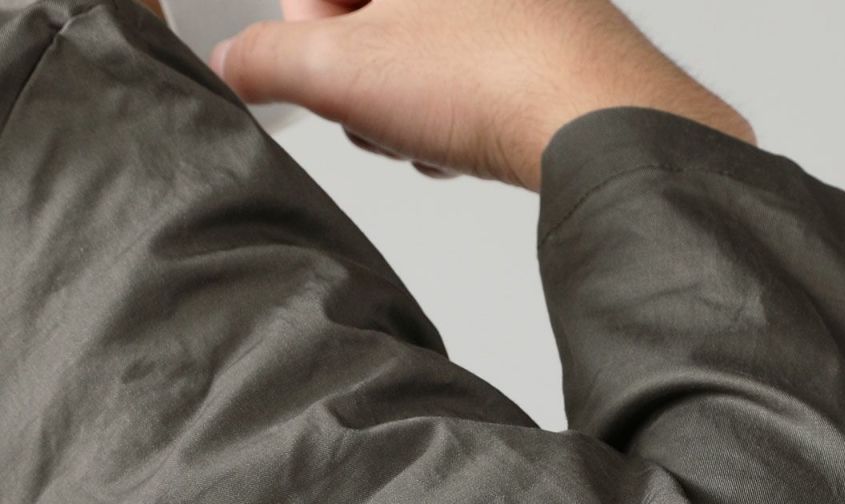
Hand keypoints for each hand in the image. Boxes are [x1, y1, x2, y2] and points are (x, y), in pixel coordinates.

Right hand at [208, 0, 755, 191]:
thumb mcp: (342, 70)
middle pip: (369, 12)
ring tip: (429, 129)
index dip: (308, 27)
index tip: (316, 67)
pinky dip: (455, 114)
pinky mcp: (542, 42)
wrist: (599, 127)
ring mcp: (510, 5)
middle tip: (379, 106)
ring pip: (418, 50)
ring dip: (407, 104)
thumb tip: (235, 67)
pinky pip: (467, 76)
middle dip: (362, 73)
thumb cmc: (495, 74)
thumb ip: (267, 63)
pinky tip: (465, 140)